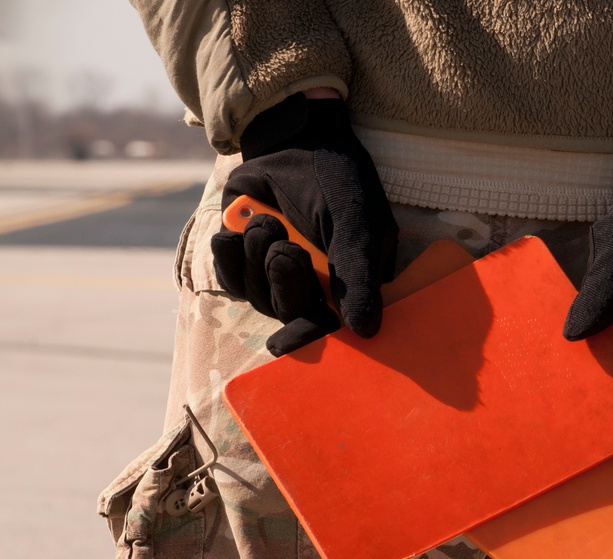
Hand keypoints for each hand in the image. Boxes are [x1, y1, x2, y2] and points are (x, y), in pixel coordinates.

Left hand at [212, 93, 397, 354]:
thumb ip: (358, 278)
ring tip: (268, 223)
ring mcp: (277, 274)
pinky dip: (230, 256)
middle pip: (290, 313)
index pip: (331, 325)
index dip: (307, 337)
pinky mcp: (246, 260)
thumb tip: (365, 331)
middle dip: (284, 281)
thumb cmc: (336, 182)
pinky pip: (231, 278)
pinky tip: (235, 233)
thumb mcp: (356, 226)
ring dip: (258, 256)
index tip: (283, 345)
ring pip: (258, 296)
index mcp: (351, 284)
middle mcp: (316, 286)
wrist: (292, 141)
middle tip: (286, 249)